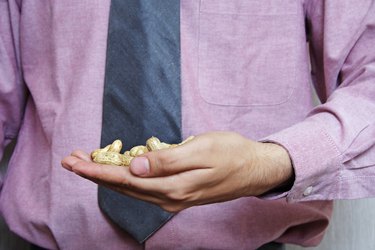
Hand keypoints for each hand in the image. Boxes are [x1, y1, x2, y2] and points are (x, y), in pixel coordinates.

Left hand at [61, 131, 292, 211]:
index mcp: (173, 187)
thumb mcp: (202, 150)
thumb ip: (167, 160)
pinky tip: (119, 169)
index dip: (97, 171)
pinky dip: (125, 178)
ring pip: (132, 188)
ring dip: (107, 176)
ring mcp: (173, 198)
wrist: (255, 169)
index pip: (126, 180)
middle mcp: (169, 198)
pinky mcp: (178, 193)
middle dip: (95, 174)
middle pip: (124, 187)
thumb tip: (135, 167)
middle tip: (71, 159)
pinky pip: (144, 187)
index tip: (74, 162)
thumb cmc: (232, 153)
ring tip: (87, 163)